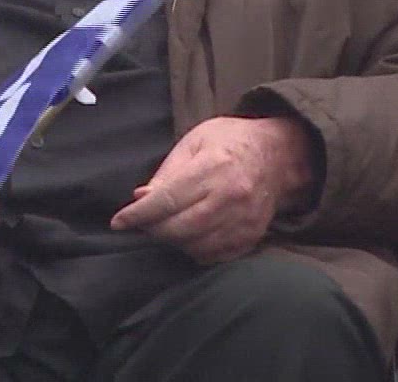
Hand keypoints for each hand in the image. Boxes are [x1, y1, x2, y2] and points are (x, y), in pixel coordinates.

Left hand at [109, 116, 315, 265]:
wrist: (279, 154)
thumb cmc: (230, 142)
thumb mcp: (195, 141)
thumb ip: (167, 171)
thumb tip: (141, 198)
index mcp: (213, 167)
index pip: (167, 199)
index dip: (138, 214)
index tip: (118, 222)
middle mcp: (231, 196)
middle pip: (179, 228)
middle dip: (153, 229)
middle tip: (143, 223)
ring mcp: (244, 219)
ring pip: (195, 246)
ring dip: (173, 241)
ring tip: (168, 225)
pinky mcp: (251, 236)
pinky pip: (214, 256)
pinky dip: (196, 250)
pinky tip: (190, 235)